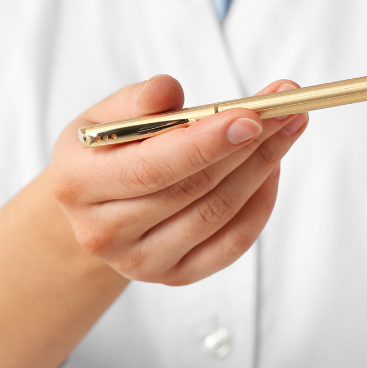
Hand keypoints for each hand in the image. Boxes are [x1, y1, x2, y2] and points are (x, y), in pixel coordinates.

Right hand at [48, 75, 308, 284]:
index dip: (207, 142)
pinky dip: (261, 202)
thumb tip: (169, 90)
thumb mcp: (105, 116)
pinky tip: (272, 167)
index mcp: (77, 184)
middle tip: (289, 107)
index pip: (153, 167)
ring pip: (220, 214)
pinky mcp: (176, 277)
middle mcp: (104, 233)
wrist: (96, 209)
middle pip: (195, 190)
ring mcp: (141, 263)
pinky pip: (233, 243)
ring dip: (264, 167)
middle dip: (250, 145)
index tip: (253, 115)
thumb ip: (137, 101)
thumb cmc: (106, 150)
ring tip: (288, 127)